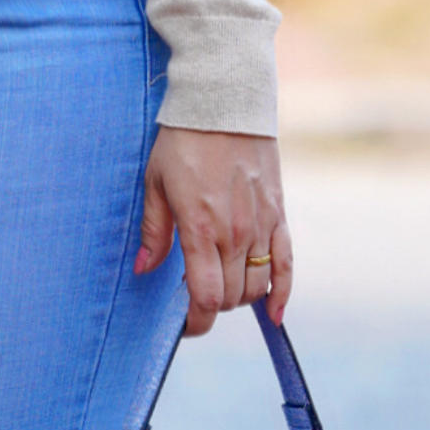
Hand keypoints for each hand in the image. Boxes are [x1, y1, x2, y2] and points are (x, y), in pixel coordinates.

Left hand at [133, 126, 292, 336]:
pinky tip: (273, 313)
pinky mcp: (278, 213)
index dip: (195, 322)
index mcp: (200, 227)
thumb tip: (143, 269)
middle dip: (211, 307)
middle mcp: (235, 232)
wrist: (225, 103)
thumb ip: (153, 230)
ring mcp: (261, 224)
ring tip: (218, 286)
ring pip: (255, 285)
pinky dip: (282, 292)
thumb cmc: (183, 140)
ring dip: (237, 297)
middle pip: (230, 297)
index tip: (183, 326)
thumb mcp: (155, 182)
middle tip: (193, 297)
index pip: (205, 297)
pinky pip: (286, 263)